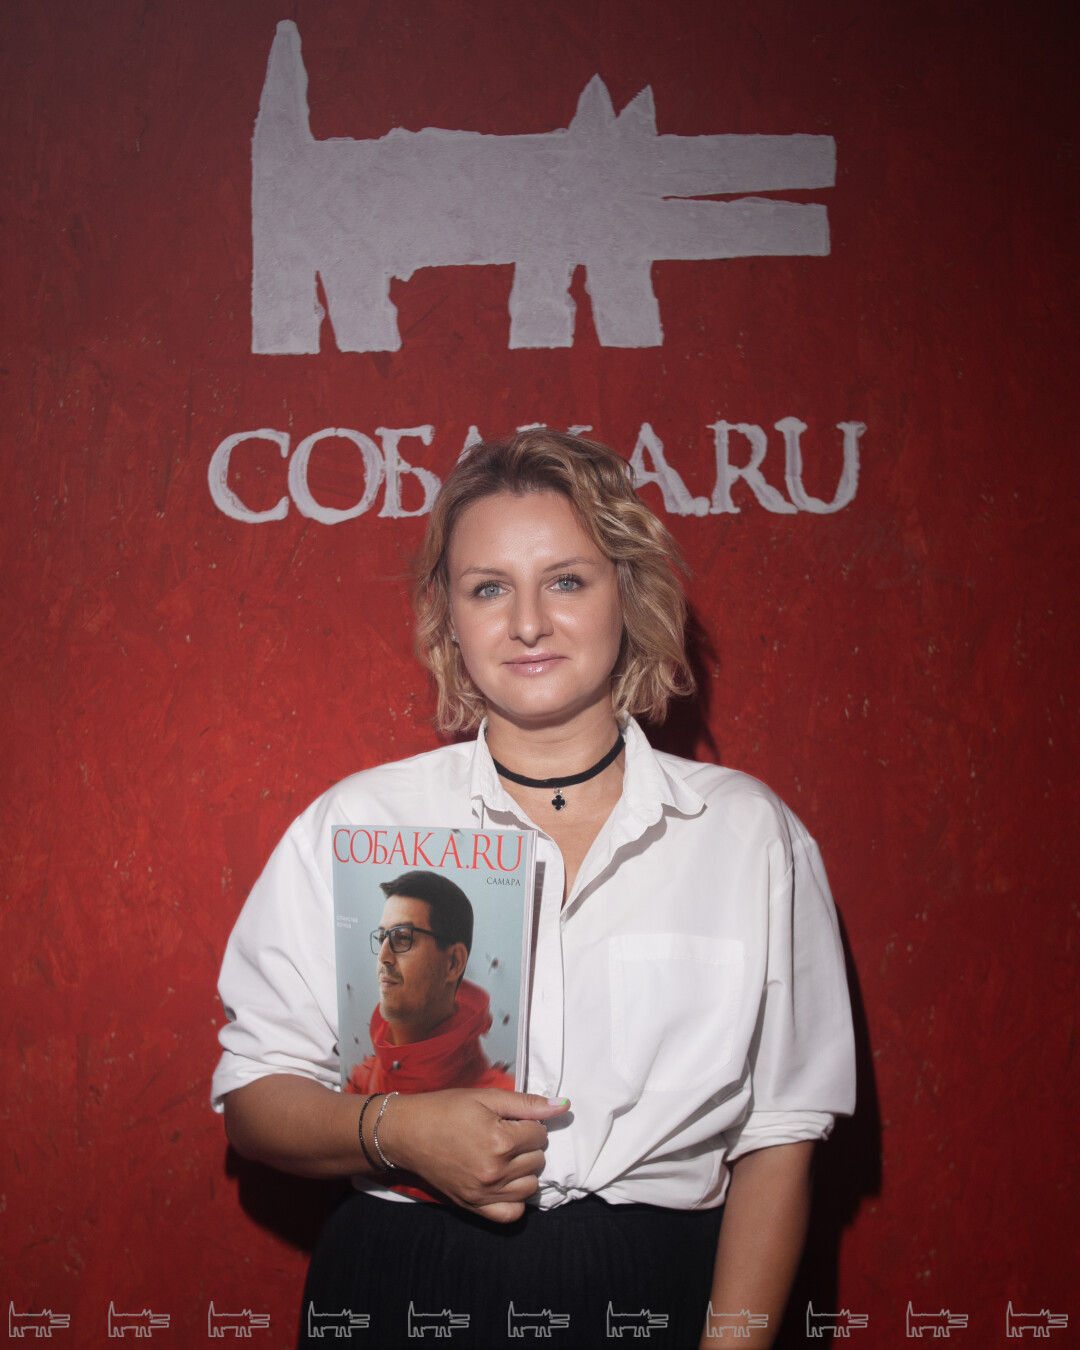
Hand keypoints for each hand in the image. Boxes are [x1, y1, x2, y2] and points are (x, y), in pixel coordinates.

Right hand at [377, 1089, 569, 1221]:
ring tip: (507, 1156)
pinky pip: (511, 1214)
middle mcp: (495, 1172)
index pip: (540, 1134)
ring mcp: (484, 1193)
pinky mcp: (474, 1206)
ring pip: (530, 1186)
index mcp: (500, 1141)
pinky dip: (515, 1199)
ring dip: (525, 1170)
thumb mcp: (486, 1097)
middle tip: (507, 1134)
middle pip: (538, 1160)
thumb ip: (526, 1103)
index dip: (530, 1123)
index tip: (513, 1120)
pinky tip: (507, 1182)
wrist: (408, 1132)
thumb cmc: (446, 1110)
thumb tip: (562, 1106)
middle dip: (528, 1145)